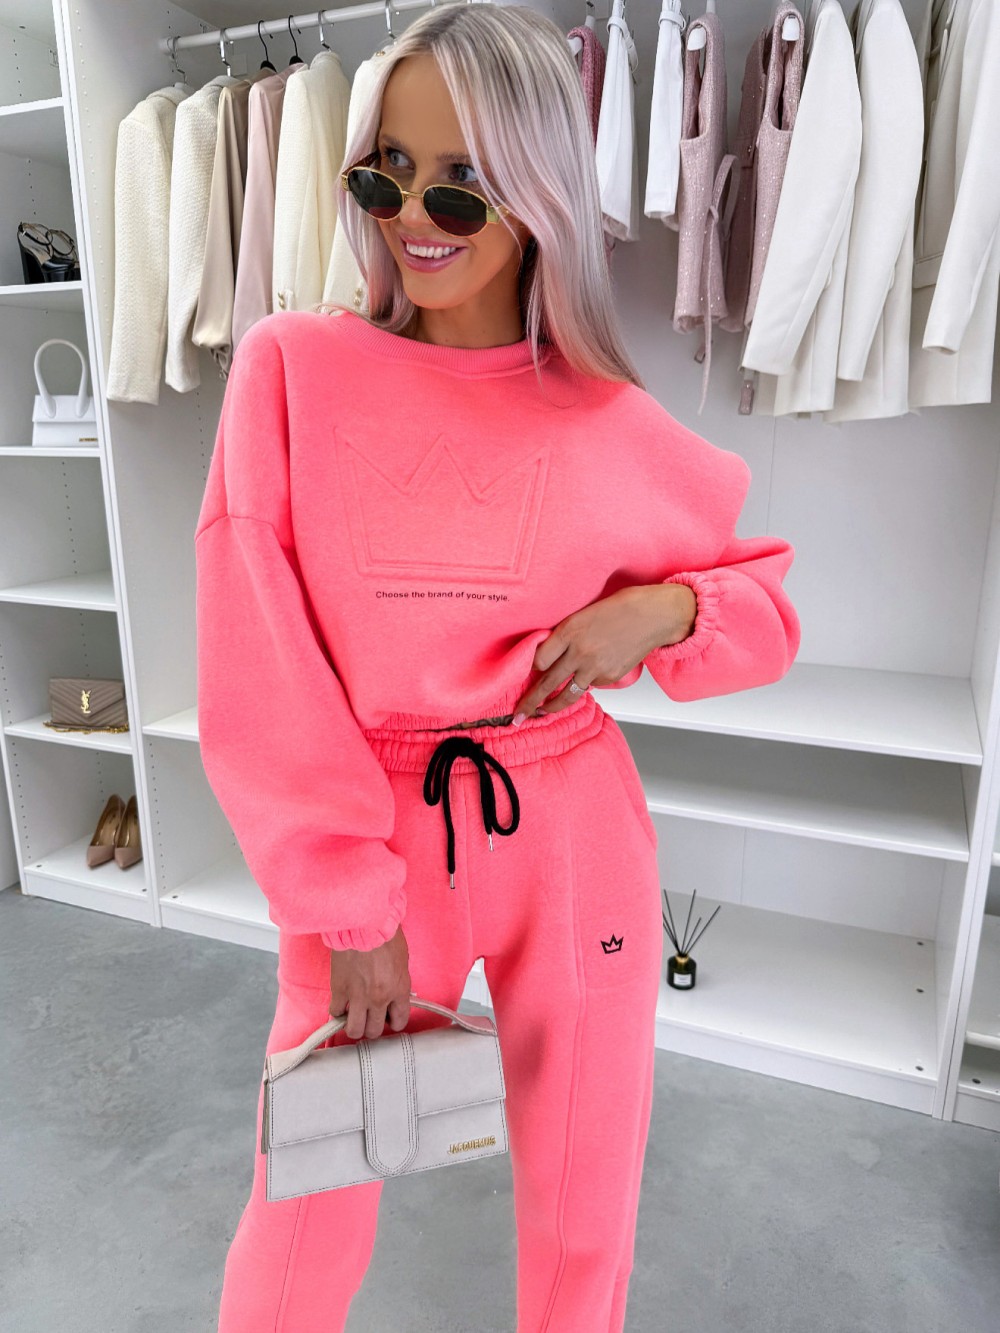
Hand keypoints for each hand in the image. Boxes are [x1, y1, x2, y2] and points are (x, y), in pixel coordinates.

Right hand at [329, 924, 411, 1040]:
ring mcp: (358, 996)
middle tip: (370, 1016)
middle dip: (372, 1026)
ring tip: (354, 1016)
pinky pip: (335, 1013)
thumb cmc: (386, 936)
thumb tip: (394, 995)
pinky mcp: (339, 990)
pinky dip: (337, 1012)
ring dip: (354, 1026)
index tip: (389, 1017)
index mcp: (399, 990)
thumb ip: (399, 982)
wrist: (363, 923)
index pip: (399, 1021)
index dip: (393, 1021)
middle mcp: (379, 998)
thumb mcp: (403, 961)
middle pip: (374, 1031)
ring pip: (354, 1030)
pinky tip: (341, 1004)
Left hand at [511, 583, 696, 719]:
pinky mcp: (609, 677)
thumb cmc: (621, 608)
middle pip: (547, 683)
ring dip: (552, 706)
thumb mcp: (584, 612)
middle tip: (518, 715)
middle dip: (530, 702)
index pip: (538, 660)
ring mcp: (595, 667)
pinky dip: (585, 685)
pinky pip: (590, 686)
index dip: (530, 669)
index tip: (525, 675)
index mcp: (569, 630)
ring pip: (567, 694)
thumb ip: (566, 634)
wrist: (654, 616)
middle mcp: (579, 652)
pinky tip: (588, 677)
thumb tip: (549, 655)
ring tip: (541, 713)